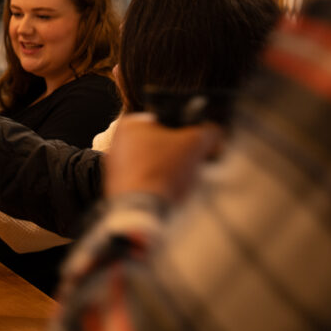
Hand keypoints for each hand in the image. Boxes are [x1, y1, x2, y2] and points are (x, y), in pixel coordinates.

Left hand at [105, 113, 223, 202]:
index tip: (199, 143)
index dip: (188, 132)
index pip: (167, 121)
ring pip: (155, 162)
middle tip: (197, 161)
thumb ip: (208, 132)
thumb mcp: (195, 144)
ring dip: (173, 169)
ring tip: (185, 178)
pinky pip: (147, 179)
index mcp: (130, 124)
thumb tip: (214, 132)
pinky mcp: (120, 187)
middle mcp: (118, 143)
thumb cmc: (162, 172)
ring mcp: (116, 166)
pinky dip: (160, 184)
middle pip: (162, 143)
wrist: (143, 209)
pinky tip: (171, 191)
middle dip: (182, 152)